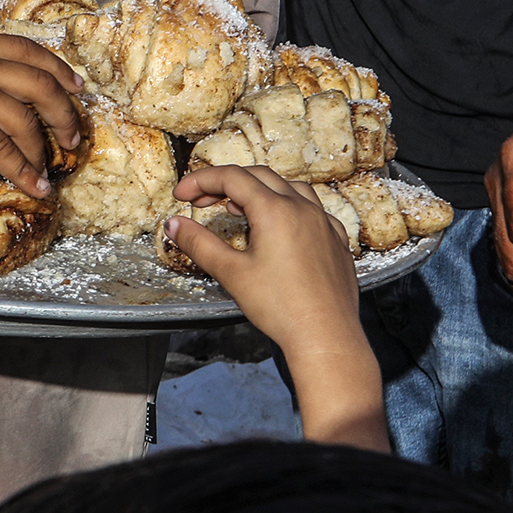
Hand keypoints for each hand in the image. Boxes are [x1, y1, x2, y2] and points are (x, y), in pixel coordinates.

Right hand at [0, 24, 81, 197]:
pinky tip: (35, 187)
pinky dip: (23, 169)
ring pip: (26, 119)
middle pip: (40, 85)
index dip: (57, 68)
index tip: (77, 84)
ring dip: (46, 147)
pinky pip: (2, 147)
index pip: (27, 50)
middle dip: (64, 112)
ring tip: (56, 169)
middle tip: (74, 135)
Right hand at [167, 164, 364, 359]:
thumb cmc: (283, 308)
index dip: (201, 181)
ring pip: (290, 187)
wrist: (326, 336)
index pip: (231, 178)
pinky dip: (290, 208)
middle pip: (258, 176)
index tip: (183, 194)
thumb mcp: (231, 273)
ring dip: (260, 190)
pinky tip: (282, 227)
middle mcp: (303, 209)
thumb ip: (199, 243)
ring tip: (241, 209)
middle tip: (203, 201)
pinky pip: (314, 210)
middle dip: (226, 183)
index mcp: (275, 211)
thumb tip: (176, 225)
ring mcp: (324, 223)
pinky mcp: (336, 241)